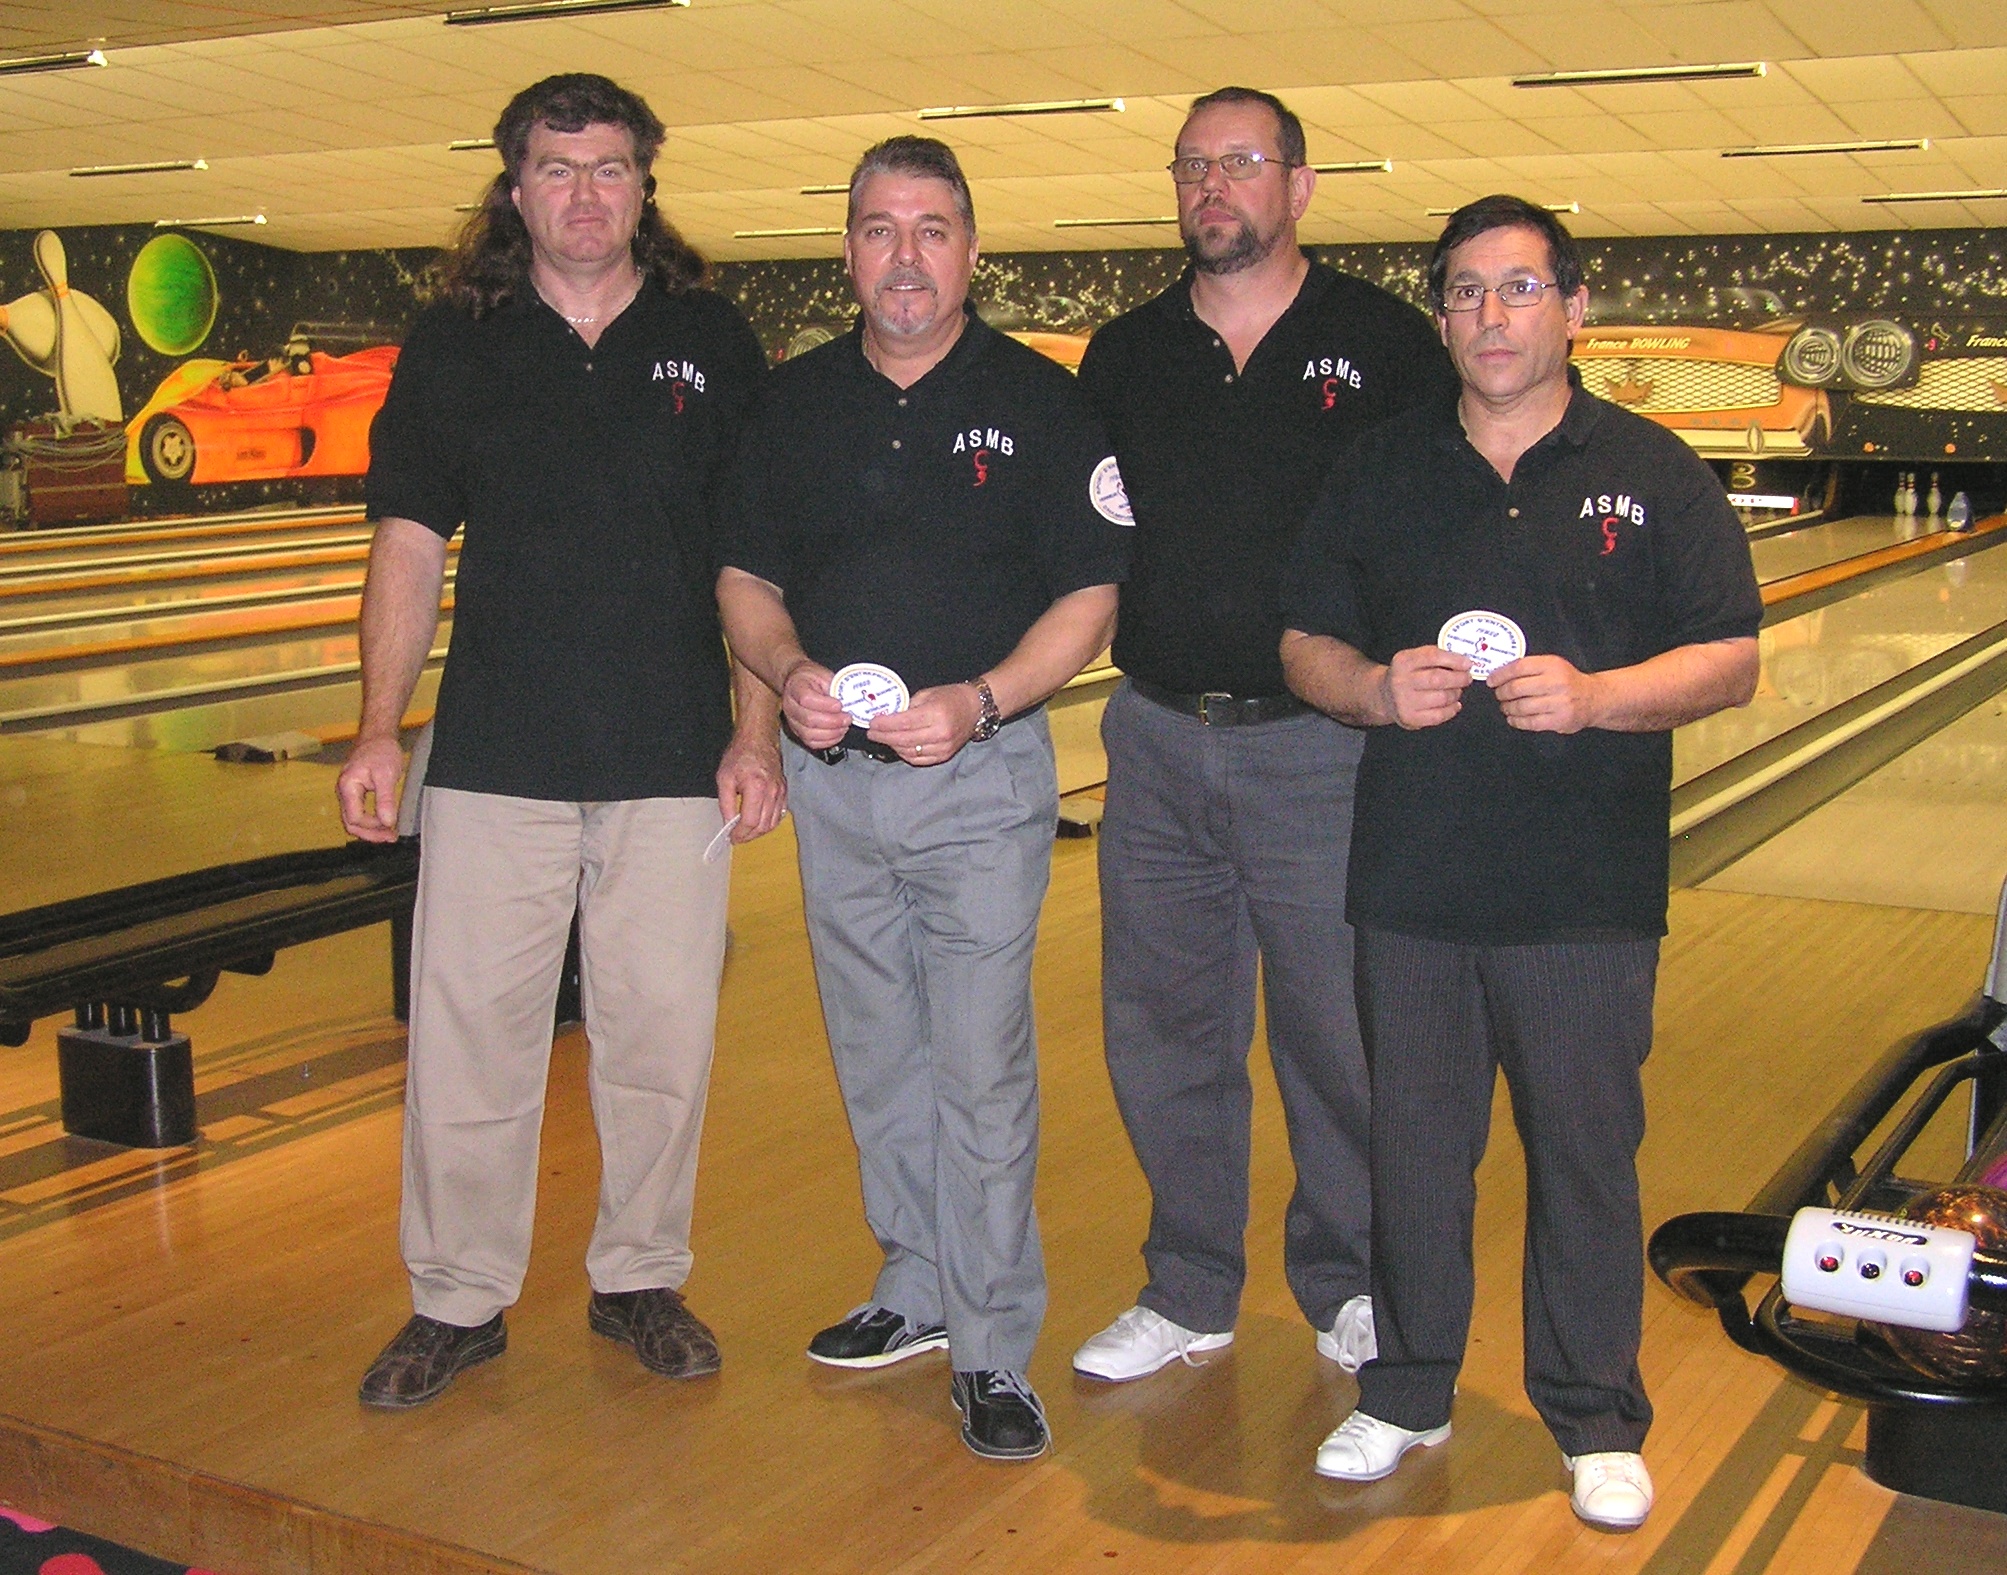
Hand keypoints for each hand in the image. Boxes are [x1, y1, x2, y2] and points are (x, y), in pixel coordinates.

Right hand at [337, 735, 405, 841]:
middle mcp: (344, 791)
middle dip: (370, 834)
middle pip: (351, 823)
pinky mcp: (355, 792)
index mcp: (347, 787)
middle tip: (390, 837)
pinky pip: (359, 812)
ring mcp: (348, 792)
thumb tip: (387, 822)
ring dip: (370, 830)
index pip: (355, 818)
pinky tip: (384, 823)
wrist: (378, 736)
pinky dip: (370, 821)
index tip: (390, 825)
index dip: (373, 826)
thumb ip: (385, 800)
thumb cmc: (381, 750)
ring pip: (353, 820)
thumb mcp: (387, 775)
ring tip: (389, 834)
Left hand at [716, 726, 785, 839]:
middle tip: (737, 837)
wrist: (758, 738)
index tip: (731, 837)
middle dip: (749, 836)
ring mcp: (781, 792)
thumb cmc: (740, 755)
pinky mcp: (785, 791)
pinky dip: (769, 823)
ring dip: (759, 832)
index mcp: (756, 788)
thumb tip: (728, 823)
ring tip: (746, 832)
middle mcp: (772, 792)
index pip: (750, 821)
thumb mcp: (724, 778)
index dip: (740, 834)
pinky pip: (780, 814)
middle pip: (763, 826)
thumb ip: (726, 803)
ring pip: (773, 823)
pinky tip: (758, 822)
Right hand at [780, 659, 848, 749]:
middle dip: (833, 721)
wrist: (798, 683)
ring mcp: (792, 721)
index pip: (806, 699)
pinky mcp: (798, 732)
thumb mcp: (823, 675)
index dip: (825, 705)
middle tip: (847, 718)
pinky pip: (811, 742)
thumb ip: (834, 686)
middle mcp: (790, 706)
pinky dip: (827, 741)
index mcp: (795, 686)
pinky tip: (838, 733)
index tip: (840, 705)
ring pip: (809, 734)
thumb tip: (849, 701)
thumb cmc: (811, 678)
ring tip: (844, 726)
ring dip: (831, 733)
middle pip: (809, 719)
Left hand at [867, 681, 982, 765]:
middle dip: (884, 737)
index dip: (884, 724)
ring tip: (883, 738)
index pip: (903, 723)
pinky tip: (898, 746)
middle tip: (872, 733)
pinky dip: (905, 754)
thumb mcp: (927, 694)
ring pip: (909, 752)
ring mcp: (943, 747)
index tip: (872, 723)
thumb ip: (908, 706)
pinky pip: (918, 759)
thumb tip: (887, 716)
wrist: (975, 708)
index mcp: (935, 714)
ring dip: (893, 745)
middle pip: (903, 739)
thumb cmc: (951, 697)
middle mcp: (940, 733)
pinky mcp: (944, 756)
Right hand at [1383, 646, 1471, 728]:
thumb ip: (1435, 657)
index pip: (1432, 656)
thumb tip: (1463, 661)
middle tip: (1466, 678)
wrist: (1385, 695)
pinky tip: (1454, 705)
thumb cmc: (1407, 675)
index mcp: (1403, 661)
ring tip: (1456, 691)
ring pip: (1442, 698)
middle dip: (1459, 679)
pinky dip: (1451, 710)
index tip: (1467, 663)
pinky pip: (1439, 715)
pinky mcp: (1409, 717)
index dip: (1454, 659)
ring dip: (1455, 694)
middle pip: (1438, 679)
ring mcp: (1404, 701)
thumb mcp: (1414, 659)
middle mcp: (1401, 680)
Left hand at [1489, 654, 1603, 732]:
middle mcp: (1556, 683)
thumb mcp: (1553, 665)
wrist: (1594, 698)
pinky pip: (1530, 723)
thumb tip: (1500, 673)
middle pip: (1516, 688)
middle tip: (1499, 695)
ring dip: (1508, 708)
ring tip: (1506, 706)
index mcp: (1552, 665)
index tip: (1491, 680)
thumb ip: (1530, 667)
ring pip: (1521, 707)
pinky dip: (1516, 721)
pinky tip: (1513, 718)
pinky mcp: (1559, 720)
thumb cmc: (1568, 681)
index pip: (1518, 667)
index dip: (1500, 675)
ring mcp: (1559, 703)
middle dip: (1502, 693)